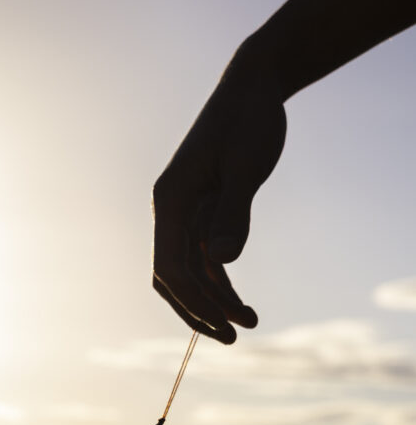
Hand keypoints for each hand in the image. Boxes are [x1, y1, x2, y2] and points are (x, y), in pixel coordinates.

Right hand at [152, 50, 286, 342]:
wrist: (255, 85)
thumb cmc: (249, 119)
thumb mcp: (246, 165)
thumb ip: (233, 214)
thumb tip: (219, 263)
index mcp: (170, 200)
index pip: (170, 267)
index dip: (194, 302)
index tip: (224, 324)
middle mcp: (170, 212)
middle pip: (173, 279)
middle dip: (199, 312)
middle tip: (232, 339)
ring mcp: (185, 215)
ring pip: (191, 274)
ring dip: (215, 302)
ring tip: (249, 324)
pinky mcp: (204, 214)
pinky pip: (206, 260)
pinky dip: (222, 282)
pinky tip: (242, 302)